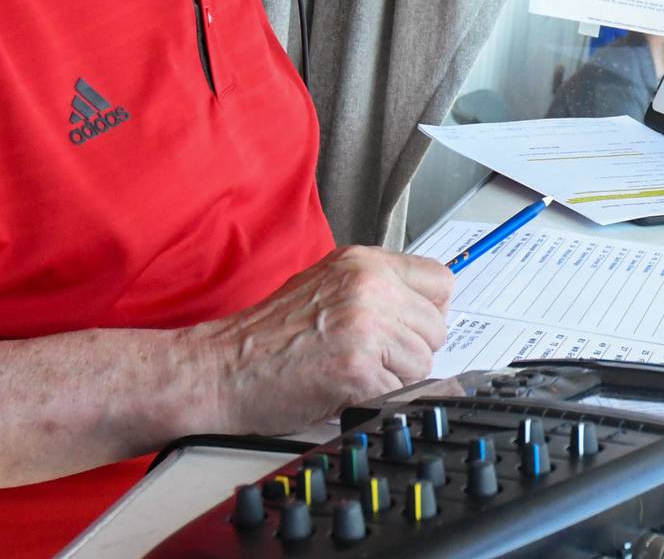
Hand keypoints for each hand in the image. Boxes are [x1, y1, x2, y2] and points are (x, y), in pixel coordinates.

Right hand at [194, 246, 453, 433]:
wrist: (222, 368)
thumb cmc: (266, 335)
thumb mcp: (325, 285)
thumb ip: (375, 288)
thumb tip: (423, 309)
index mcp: (363, 262)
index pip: (440, 281)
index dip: (427, 311)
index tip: (408, 327)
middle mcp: (369, 286)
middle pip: (436, 328)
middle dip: (410, 351)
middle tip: (369, 357)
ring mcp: (366, 326)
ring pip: (423, 363)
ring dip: (394, 378)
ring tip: (350, 372)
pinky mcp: (359, 368)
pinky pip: (399, 394)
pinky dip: (375, 400)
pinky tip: (341, 389)